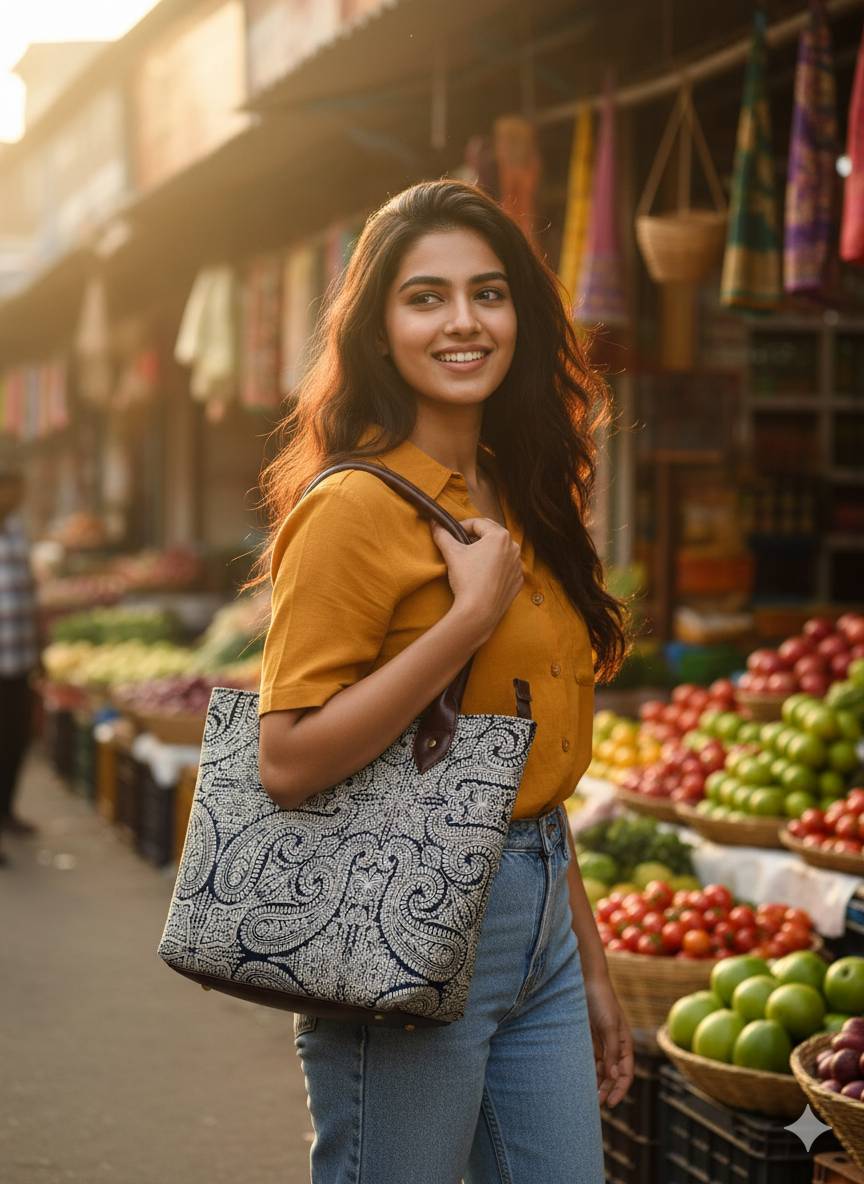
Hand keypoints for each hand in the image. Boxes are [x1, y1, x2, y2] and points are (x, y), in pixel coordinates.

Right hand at [431, 517, 522, 643]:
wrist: (479, 613)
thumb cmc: (467, 580)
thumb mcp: (451, 553)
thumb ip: (442, 534)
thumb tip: (435, 523)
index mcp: (500, 536)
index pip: (477, 523)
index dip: (461, 526)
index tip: (451, 534)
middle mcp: (514, 547)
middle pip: (490, 535)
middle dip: (475, 537)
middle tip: (460, 546)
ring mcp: (518, 565)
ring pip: (500, 552)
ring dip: (486, 552)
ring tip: (471, 561)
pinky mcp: (518, 581)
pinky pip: (505, 568)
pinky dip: (495, 568)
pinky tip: (482, 577)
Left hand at [584, 975, 633, 1108]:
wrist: (586, 980)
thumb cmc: (602, 1001)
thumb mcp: (609, 1026)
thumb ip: (612, 1052)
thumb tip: (614, 1076)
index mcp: (625, 1044)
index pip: (626, 1073)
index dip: (620, 1089)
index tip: (611, 1103)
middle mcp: (614, 1046)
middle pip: (613, 1075)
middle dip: (607, 1089)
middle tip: (595, 1104)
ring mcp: (601, 1042)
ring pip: (601, 1069)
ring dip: (596, 1082)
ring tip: (586, 1095)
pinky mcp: (589, 1038)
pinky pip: (590, 1059)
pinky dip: (587, 1070)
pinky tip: (579, 1078)